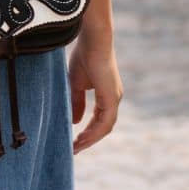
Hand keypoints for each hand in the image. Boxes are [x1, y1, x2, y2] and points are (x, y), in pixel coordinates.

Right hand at [68, 32, 122, 154]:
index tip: (74, 141)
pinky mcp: (112, 97)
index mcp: (107, 95)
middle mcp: (113, 98)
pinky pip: (105, 122)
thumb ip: (76, 102)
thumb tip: (75, 121)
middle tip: (74, 149)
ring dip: (91, 139)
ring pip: (105, 127)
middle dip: (89, 140)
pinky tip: (83, 138)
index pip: (99, 120)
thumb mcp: (76, 83)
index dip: (87, 132)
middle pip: (103, 127)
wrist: (93, 40)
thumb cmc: (84, 56)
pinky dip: (94, 132)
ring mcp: (114, 98)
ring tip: (76, 147)